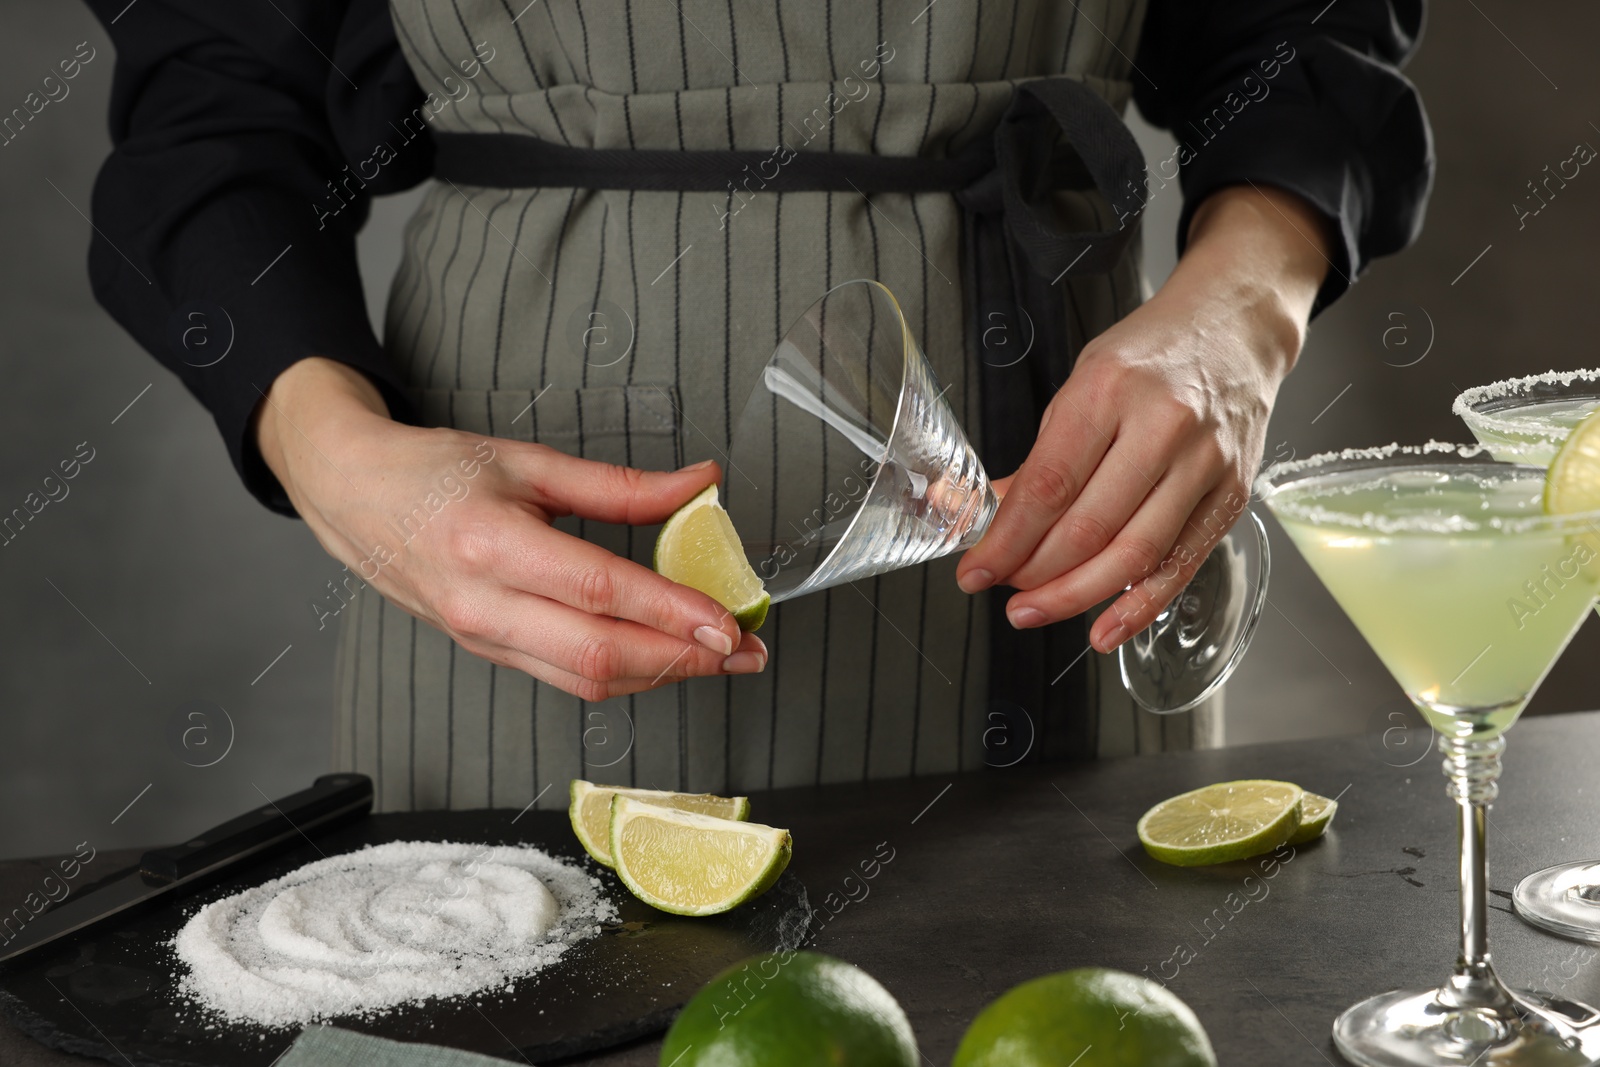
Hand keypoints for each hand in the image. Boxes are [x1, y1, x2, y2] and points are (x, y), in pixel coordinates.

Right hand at [255, 357, 762, 700]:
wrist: (351, 495)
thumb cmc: (434, 472)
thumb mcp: (529, 460)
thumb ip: (620, 485)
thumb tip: (701, 484)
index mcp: (491, 544)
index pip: (600, 592)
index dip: (672, 613)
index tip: (730, 622)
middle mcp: (484, 604)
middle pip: (599, 657)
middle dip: (684, 661)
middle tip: (746, 652)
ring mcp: (483, 637)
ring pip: (586, 680)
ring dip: (661, 675)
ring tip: (718, 657)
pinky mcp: (487, 652)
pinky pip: (565, 677)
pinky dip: (624, 674)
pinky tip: (663, 655)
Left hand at [955, 184, 1332, 651]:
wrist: (1237, 324)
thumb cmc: (1152, 352)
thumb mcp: (1081, 383)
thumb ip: (1041, 455)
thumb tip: (991, 518)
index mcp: (1110, 389)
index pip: (1049, 485)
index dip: (1006, 540)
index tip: (975, 571)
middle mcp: (1163, 426)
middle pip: (1090, 526)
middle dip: (1036, 573)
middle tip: (1004, 593)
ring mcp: (1205, 463)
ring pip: (1134, 554)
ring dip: (1076, 596)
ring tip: (1035, 612)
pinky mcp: (1231, 493)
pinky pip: (1180, 564)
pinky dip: (1139, 605)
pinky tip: (1104, 629)